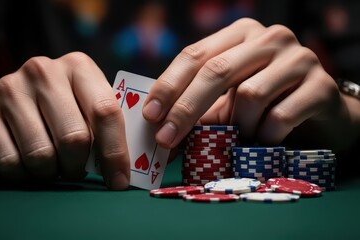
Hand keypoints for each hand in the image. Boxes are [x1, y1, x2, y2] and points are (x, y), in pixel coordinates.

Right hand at [0, 52, 129, 188]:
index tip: (118, 182)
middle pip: (74, 138)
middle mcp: (43, 70)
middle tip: (75, 172)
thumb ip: (103, 126)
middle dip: (78, 167)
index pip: (106, 112)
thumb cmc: (54, 110)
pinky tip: (24, 166)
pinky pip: (10, 163)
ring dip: (49, 173)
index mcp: (78, 66)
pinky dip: (21, 176)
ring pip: (41, 155)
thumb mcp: (83, 106)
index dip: (116, 152)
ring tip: (49, 166)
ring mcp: (9, 88)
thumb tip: (122, 171)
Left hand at [143, 18, 353, 149]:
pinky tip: (265, 141)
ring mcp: (300, 58)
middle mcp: (269, 38)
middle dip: (186, 109)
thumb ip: (199, 108)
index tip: (150, 115)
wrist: (320, 113)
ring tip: (241, 137)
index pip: (195, 55)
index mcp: (240, 34)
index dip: (169, 86)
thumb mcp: (228, 101)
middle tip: (166, 139)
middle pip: (217, 71)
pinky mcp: (322, 87)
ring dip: (237, 126)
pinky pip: (280, 117)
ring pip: (250, 95)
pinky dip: (264, 137)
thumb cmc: (266, 105)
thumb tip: (159, 129)